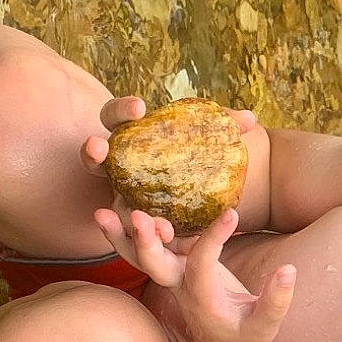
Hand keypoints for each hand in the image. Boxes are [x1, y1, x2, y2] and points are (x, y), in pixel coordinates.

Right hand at [81, 96, 261, 259]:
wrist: (200, 204)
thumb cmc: (196, 159)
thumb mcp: (209, 143)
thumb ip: (224, 130)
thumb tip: (249, 119)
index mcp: (128, 138)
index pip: (115, 117)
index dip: (121, 110)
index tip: (140, 107)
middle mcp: (115, 169)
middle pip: (93, 156)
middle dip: (92, 150)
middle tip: (99, 146)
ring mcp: (120, 201)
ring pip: (107, 203)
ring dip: (110, 207)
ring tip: (124, 212)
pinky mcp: (134, 230)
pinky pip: (133, 234)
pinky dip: (144, 234)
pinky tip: (165, 233)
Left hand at [93, 207, 293, 341]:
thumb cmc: (245, 340)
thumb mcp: (264, 327)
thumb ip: (276, 302)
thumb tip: (289, 271)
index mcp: (203, 299)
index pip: (201, 265)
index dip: (213, 239)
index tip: (232, 214)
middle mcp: (182, 287)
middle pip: (153, 266)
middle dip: (144, 242)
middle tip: (136, 216)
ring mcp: (175, 278)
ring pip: (142, 257)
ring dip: (123, 236)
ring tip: (103, 212)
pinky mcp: (178, 268)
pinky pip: (154, 248)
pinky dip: (140, 231)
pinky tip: (131, 204)